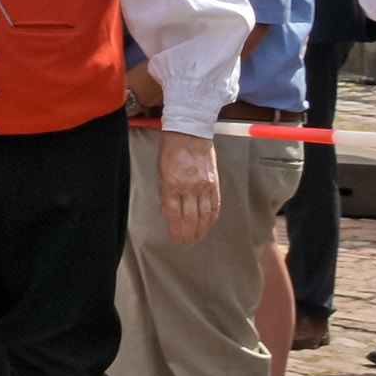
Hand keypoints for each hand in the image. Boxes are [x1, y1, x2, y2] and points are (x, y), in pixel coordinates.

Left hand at [156, 129, 217, 244]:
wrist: (190, 133)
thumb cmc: (171, 150)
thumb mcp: (161, 172)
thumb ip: (165, 193)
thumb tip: (167, 213)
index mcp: (171, 184)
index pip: (174, 214)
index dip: (175, 229)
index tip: (175, 238)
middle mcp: (189, 187)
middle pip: (190, 218)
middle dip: (188, 233)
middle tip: (186, 242)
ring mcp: (204, 185)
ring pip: (204, 214)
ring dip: (201, 229)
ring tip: (197, 237)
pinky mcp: (214, 182)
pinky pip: (215, 204)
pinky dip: (212, 217)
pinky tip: (209, 223)